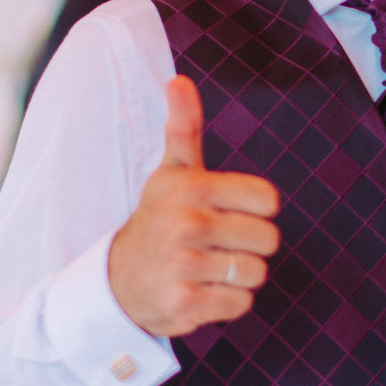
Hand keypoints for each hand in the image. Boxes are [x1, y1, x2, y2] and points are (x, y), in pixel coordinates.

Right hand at [110, 76, 282, 337]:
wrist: (116, 281)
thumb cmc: (159, 219)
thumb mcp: (172, 173)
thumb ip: (184, 128)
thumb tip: (179, 80)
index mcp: (193, 188)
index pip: (268, 200)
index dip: (257, 210)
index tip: (230, 212)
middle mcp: (187, 224)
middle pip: (268, 240)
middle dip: (250, 246)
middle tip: (218, 244)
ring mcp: (183, 266)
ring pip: (256, 273)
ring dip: (239, 276)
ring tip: (209, 268)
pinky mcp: (183, 304)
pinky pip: (240, 304)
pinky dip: (227, 302)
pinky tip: (202, 290)